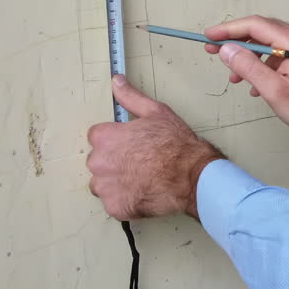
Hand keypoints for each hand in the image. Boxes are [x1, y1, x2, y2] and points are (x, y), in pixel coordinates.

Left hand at [86, 75, 223, 220]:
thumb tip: (117, 82)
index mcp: (105, 137)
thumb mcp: (156, 112)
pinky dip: (125, 200)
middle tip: (139, 162)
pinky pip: (113, 203)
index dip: (116, 140)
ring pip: (102, 183)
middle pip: (98, 161)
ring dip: (116, 182)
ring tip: (140, 178)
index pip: (97, 137)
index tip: (131, 144)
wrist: (190, 176)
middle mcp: (98, 162)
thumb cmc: (175, 144)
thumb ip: (131, 97)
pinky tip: (142, 192)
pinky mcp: (114, 207)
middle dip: (114, 161)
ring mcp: (105, 187)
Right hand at [204, 16, 288, 174]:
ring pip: (267, 43)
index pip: (255, 25)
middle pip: (260, 30)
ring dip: (247, 56)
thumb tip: (226, 50)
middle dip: (235, 41)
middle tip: (212, 50)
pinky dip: (262, 64)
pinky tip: (254, 85)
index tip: (208, 36)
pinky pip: (277, 53)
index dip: (228, 29)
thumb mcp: (273, 90)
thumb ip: (248, 67)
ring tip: (233, 77)